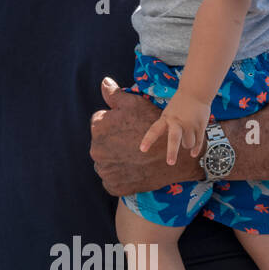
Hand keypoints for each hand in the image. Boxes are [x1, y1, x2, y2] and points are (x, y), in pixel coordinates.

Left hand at [90, 78, 204, 195]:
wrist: (172, 157)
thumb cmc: (153, 125)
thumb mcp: (135, 104)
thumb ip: (115, 95)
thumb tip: (104, 83)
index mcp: (98, 128)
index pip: (100, 123)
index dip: (115, 124)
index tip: (128, 127)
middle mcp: (96, 150)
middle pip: (102, 144)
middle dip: (114, 141)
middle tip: (132, 142)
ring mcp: (104, 171)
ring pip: (107, 162)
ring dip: (116, 160)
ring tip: (133, 157)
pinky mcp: (113, 186)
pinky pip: (112, 180)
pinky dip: (120, 176)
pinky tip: (132, 169)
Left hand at [139, 91, 210, 165]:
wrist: (196, 91)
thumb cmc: (181, 104)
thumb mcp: (169, 112)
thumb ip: (168, 126)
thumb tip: (175, 145)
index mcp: (166, 118)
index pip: (155, 130)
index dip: (148, 140)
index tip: (143, 149)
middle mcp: (177, 122)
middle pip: (174, 139)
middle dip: (172, 152)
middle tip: (170, 163)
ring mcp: (190, 124)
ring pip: (187, 144)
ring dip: (187, 145)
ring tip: (187, 134)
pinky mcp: (200, 126)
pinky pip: (198, 142)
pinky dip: (195, 149)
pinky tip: (193, 154)